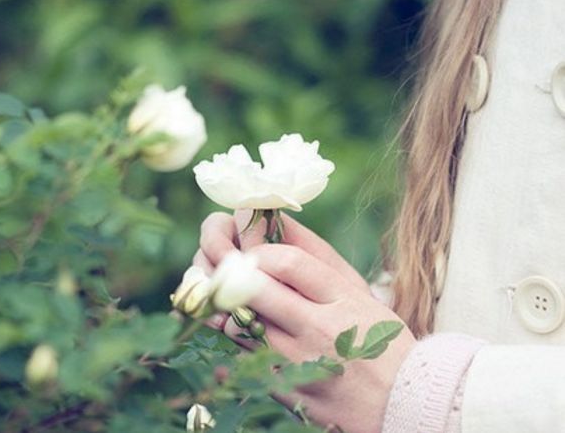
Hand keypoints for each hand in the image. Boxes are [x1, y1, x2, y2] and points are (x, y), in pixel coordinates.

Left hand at [194, 211, 415, 432]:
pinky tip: (234, 322)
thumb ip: (317, 259)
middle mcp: (319, 329)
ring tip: (226, 289)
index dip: (258, 247)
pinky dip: (231, 334)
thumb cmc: (379, 338)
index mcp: (342, 298)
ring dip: (224, 302)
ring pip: (236, 323)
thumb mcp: (359, 292)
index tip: (250, 243)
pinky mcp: (284, 390)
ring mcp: (299, 363)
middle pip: (252, 288)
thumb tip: (273, 220)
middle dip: (226, 265)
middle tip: (219, 254)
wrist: (402, 401)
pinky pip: (239, 356)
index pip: (287, 261)